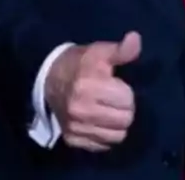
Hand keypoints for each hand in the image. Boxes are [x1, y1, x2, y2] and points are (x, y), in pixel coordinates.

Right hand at [44, 31, 140, 151]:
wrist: (48, 79)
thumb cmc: (78, 64)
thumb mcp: (99, 52)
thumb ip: (120, 50)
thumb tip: (136, 39)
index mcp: (88, 85)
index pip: (127, 99)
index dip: (125, 91)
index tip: (116, 85)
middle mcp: (80, 109)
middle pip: (125, 120)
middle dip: (124, 108)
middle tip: (114, 99)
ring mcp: (75, 126)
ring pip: (117, 136)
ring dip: (117, 124)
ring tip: (109, 111)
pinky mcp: (72, 139)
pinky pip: (102, 145)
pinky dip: (105, 135)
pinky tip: (99, 121)